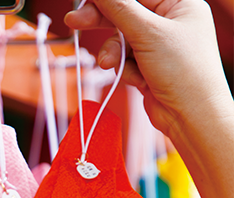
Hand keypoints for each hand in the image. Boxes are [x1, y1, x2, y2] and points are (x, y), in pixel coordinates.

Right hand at [65, 0, 232, 137]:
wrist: (190, 117)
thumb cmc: (185, 73)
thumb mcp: (148, 33)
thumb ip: (119, 8)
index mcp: (179, 4)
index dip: (107, 0)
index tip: (85, 4)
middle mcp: (169, 23)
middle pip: (124, 14)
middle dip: (101, 22)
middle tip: (75, 22)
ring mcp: (158, 46)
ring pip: (120, 40)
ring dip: (114, 54)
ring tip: (113, 65)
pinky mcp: (148, 66)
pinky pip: (124, 59)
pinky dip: (125, 70)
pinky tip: (137, 79)